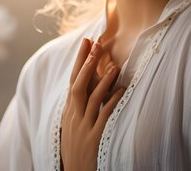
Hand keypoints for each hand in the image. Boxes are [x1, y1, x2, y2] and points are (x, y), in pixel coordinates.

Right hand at [60, 38, 125, 170]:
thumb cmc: (76, 149)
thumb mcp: (73, 125)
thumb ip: (79, 106)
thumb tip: (88, 86)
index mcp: (69, 111)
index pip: (73, 79)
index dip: (79, 60)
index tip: (86, 41)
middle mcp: (74, 116)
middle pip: (78, 84)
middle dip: (87, 63)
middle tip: (95, 44)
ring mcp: (83, 126)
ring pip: (91, 99)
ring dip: (103, 81)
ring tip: (114, 65)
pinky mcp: (94, 138)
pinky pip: (103, 117)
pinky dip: (111, 103)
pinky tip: (121, 92)